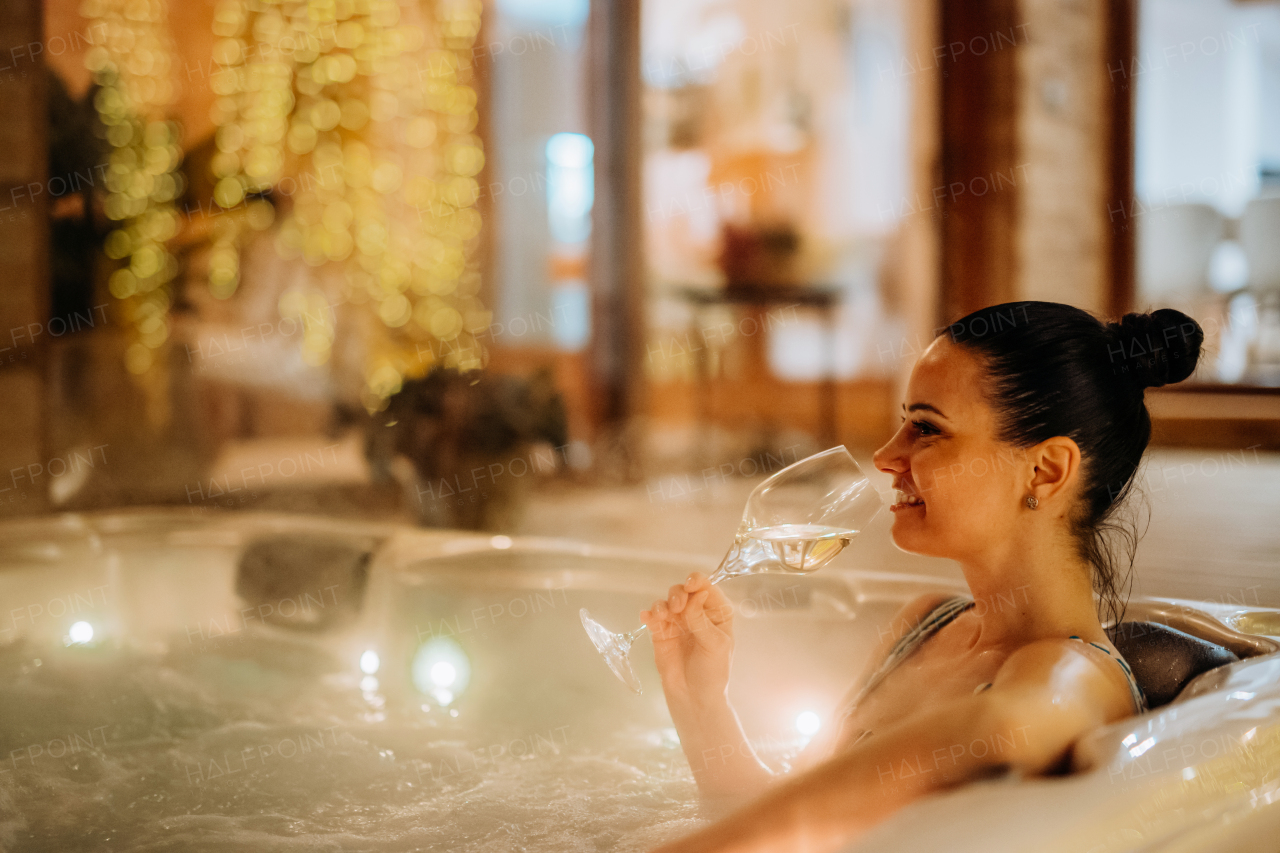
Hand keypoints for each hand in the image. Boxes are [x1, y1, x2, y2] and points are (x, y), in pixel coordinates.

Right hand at [640, 572, 733, 699]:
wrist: (693, 697)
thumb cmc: (712, 672)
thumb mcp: (715, 644)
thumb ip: (702, 619)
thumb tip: (698, 593)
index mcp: (717, 613)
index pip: (707, 588)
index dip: (698, 582)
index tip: (690, 585)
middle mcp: (697, 613)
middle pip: (684, 591)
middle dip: (678, 594)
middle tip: (677, 607)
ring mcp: (678, 622)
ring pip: (667, 601)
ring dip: (663, 604)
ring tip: (661, 616)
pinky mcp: (661, 633)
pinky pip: (653, 617)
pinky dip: (649, 614)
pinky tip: (646, 617)